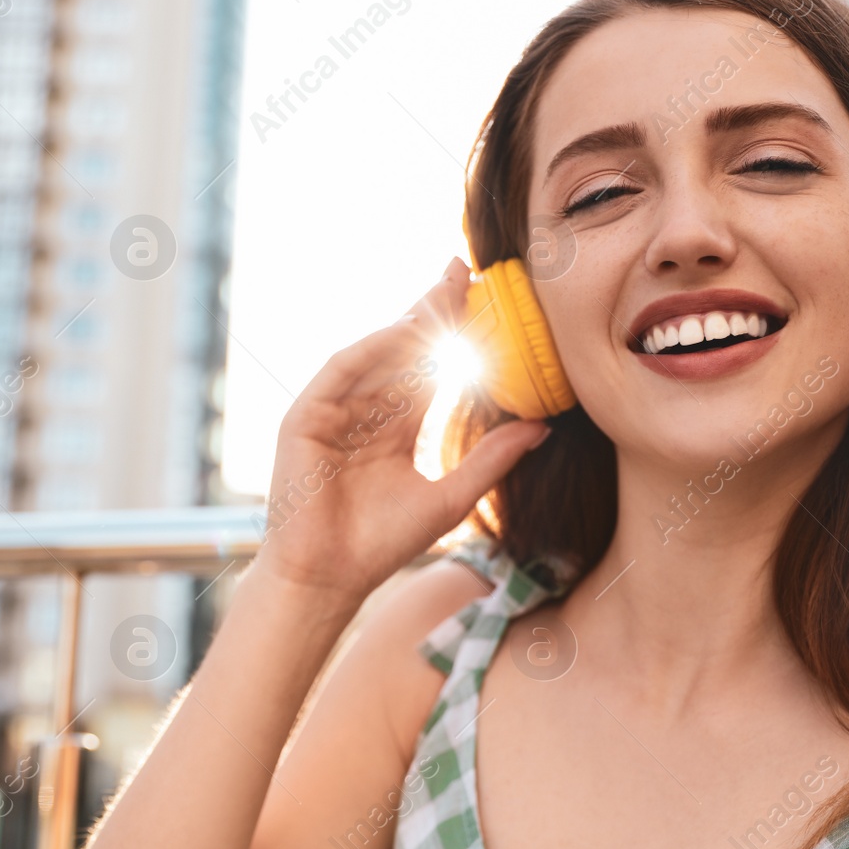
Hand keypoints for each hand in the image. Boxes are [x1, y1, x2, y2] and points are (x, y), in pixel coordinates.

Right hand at [252, 256, 552, 606]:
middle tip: (466, 271)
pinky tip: (403, 331)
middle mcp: (363, 412)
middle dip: (433, 311)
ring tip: (444, 293)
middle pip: (404, 351)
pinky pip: (342, 371)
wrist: (330, 577)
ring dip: (408, 322)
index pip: (430, 371)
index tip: (489, 301)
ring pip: (377, 354)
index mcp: (394, 429)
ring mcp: (333, 411)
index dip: (456, 336)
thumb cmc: (382, 544)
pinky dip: (371, 349)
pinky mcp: (306, 416)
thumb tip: (542, 427)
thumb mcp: (452, 496)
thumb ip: (492, 459)